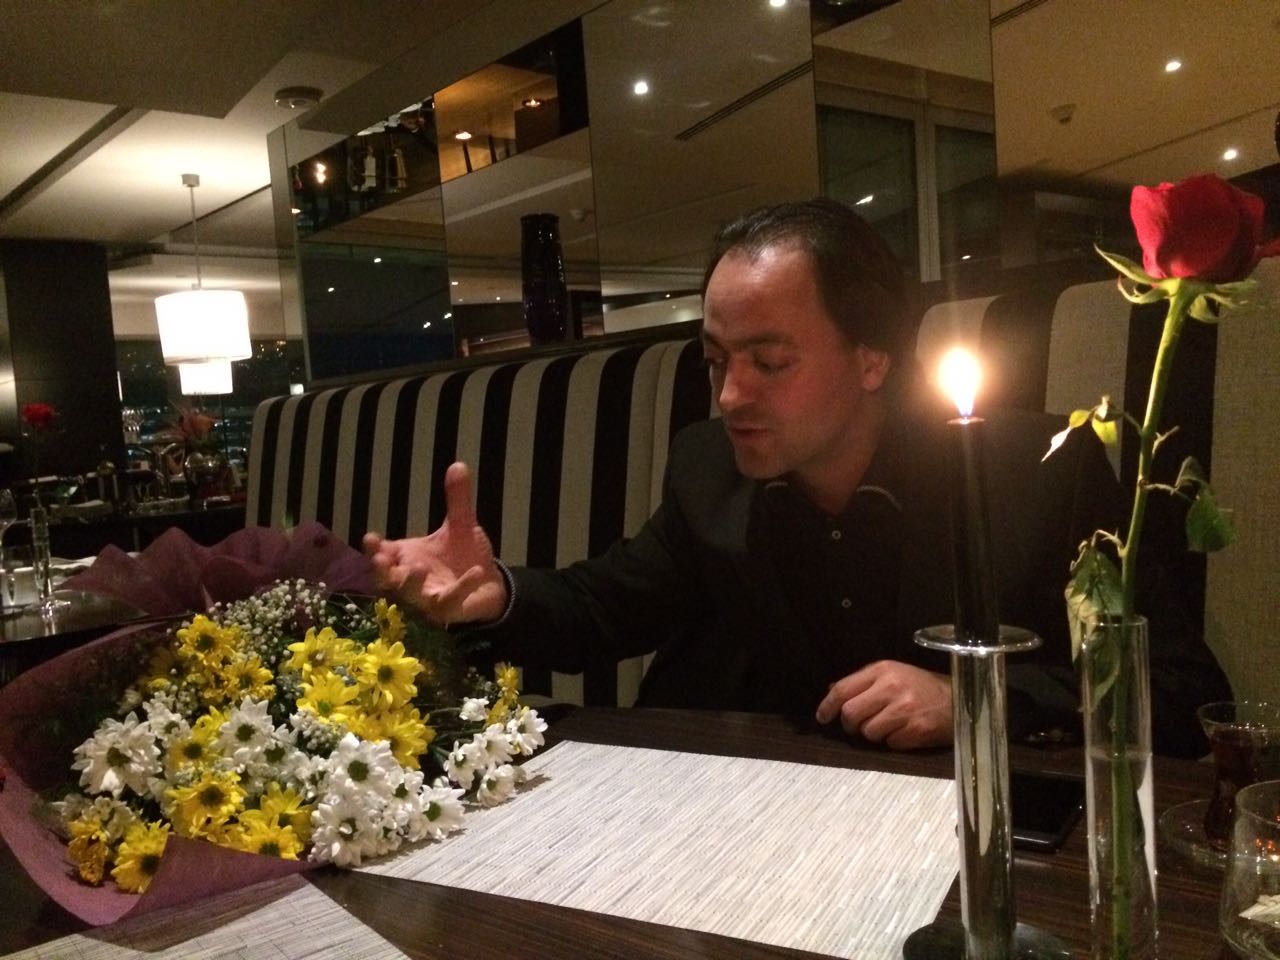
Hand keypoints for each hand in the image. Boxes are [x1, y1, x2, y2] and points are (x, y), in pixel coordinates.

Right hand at [362, 462, 507, 625]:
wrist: (489, 583)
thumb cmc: (463, 555)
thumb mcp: (460, 525)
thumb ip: (457, 499)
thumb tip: (459, 465)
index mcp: (404, 558)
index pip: (382, 554)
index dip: (374, 549)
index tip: (370, 538)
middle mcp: (410, 581)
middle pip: (387, 581)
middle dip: (382, 571)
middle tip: (380, 559)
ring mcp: (426, 599)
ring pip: (412, 597)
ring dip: (412, 584)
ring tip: (417, 567)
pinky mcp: (448, 611)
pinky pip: (452, 600)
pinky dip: (462, 587)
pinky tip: (477, 572)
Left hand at [814, 660, 952, 749]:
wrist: (958, 699)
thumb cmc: (920, 686)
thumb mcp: (892, 674)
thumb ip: (862, 682)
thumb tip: (831, 692)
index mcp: (883, 670)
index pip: (843, 689)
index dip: (827, 706)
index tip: (822, 717)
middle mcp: (892, 687)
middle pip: (850, 713)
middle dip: (850, 725)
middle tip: (857, 726)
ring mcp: (905, 710)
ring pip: (868, 732)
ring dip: (874, 734)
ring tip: (888, 726)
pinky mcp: (916, 730)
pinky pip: (889, 744)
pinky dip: (893, 741)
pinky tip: (904, 731)